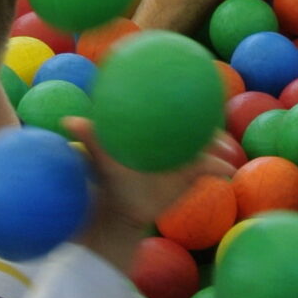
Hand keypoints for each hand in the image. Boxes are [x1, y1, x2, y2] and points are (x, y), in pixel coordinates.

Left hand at [63, 118, 236, 270]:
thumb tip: (68, 121)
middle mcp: (175, 141)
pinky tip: (229, 172)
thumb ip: (91, 137)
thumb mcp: (102, 157)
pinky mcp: (193, 176)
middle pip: (199, 126)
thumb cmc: (111, 176)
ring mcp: (187, 158)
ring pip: (210, 147)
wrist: (121, 207)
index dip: (186, 101)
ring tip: (227, 154)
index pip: (174, 111)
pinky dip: (221, 169)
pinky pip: (212, 169)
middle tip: (218, 125)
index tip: (198, 90)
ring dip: (221, 149)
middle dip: (212, 124)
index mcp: (156, 132)